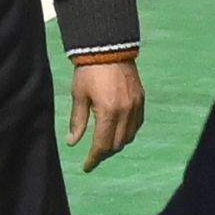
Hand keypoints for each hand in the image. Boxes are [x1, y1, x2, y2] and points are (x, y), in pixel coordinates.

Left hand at [65, 49, 146, 165]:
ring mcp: (136, 106)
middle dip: (104, 153)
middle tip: (93, 155)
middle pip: (117, 144)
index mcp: (108, 112)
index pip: (102, 145)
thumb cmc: (89, 71)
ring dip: (117, 144)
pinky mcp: (141, 100)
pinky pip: (137, 124)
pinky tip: (118, 131)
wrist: (109, 48)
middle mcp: (125, 112)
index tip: (86, 167)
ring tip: (105, 143)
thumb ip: (77, 121)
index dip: (94, 159)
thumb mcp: (79, 95)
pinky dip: (128, 132)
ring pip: (129, 136)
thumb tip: (73, 143)